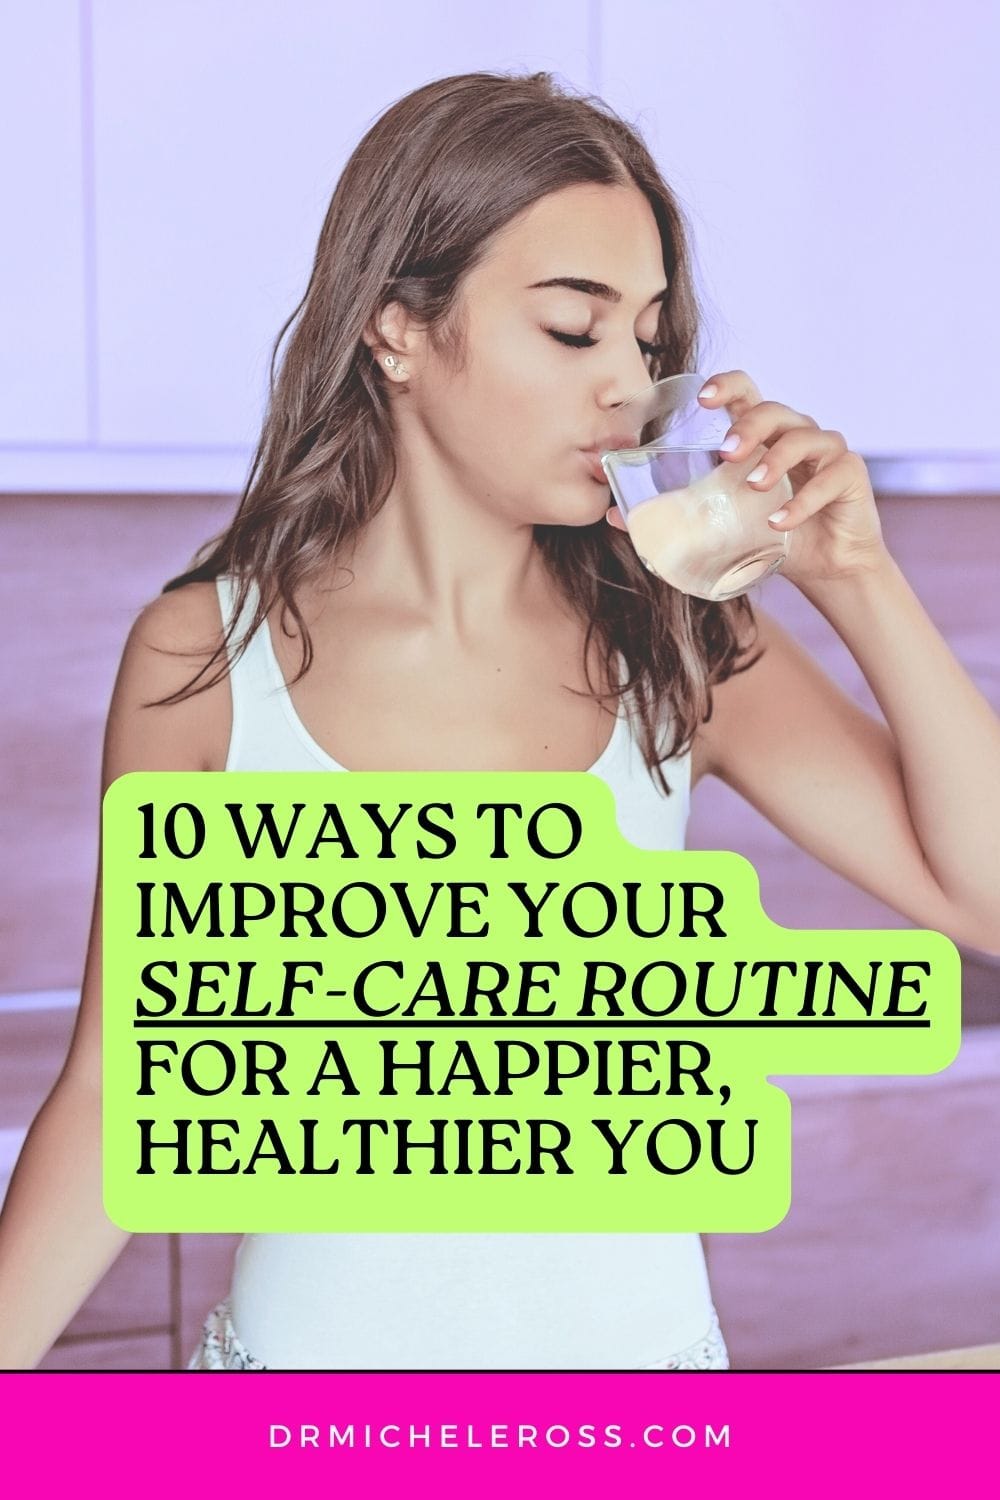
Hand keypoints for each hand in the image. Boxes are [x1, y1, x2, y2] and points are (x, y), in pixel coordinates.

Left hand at [606, 369, 888, 588]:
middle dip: (749, 425)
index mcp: (762, 435)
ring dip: (777, 459)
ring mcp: (826, 451)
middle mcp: (795, 433)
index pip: (747, 393)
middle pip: (775, 410)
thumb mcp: (720, 523)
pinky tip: (779, 522)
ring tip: (754, 486)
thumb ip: (674, 513)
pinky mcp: (850, 475)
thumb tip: (614, 517)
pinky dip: (804, 501)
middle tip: (726, 452)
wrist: (825, 567)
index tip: (705, 398)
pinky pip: (831, 476)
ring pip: (805, 436)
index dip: (728, 387)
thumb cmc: (770, 534)